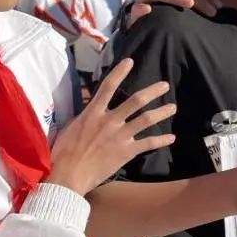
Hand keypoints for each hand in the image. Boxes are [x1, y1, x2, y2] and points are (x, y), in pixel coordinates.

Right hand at [49, 58, 175, 195]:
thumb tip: (87, 108)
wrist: (69, 175)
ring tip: (173, 108)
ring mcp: (120, 136)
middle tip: (165, 86)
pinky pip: (148, 144)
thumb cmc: (64, 152)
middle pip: (136, 101)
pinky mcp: (126, 152)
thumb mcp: (69, 127)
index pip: (108, 86)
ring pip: (146, 119)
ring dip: (161, 113)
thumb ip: (83, 116)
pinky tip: (171, 138)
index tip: (130, 61)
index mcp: (93, 112)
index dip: (120, 72)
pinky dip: (161, 141)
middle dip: (152, 92)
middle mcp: (109, 120)